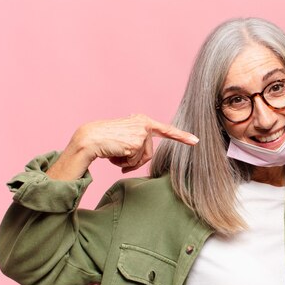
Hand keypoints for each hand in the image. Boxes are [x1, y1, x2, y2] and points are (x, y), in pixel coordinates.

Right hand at [47, 114, 197, 179]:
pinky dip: (124, 163)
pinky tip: (114, 153)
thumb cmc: (105, 140)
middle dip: (136, 160)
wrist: (88, 138)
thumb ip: (138, 143)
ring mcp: (140, 133)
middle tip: (120, 155)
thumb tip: (144, 157)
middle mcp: (143, 124)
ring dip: (129, 162)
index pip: (165, 130)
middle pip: (150, 153)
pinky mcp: (136, 143)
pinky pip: (135, 161)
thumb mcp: (125, 139)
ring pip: (143, 158)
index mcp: (142, 121)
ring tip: (115, 152)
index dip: (181, 136)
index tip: (195, 141)